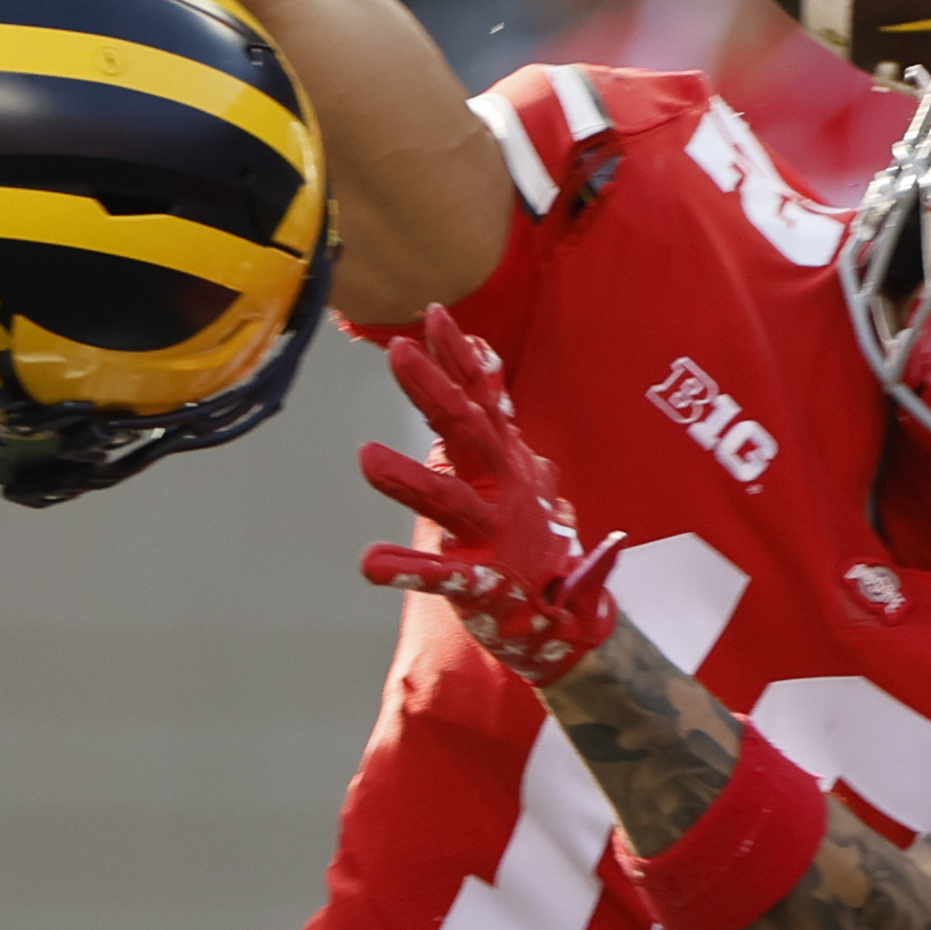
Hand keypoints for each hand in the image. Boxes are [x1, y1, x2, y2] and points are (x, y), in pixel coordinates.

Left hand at [359, 308, 619, 687]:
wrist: (564, 614)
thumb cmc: (530, 533)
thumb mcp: (519, 464)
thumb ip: (493, 411)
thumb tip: (480, 350)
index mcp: (506, 461)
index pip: (482, 398)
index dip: (459, 357)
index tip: (434, 314)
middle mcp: (502, 490)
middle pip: (466, 432)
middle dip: (433, 390)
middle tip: (399, 352)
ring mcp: (491, 536)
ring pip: (449, 501)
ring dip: (409, 478)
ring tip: (366, 456)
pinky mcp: (478, 584)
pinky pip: (439, 575)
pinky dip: (406, 569)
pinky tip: (371, 563)